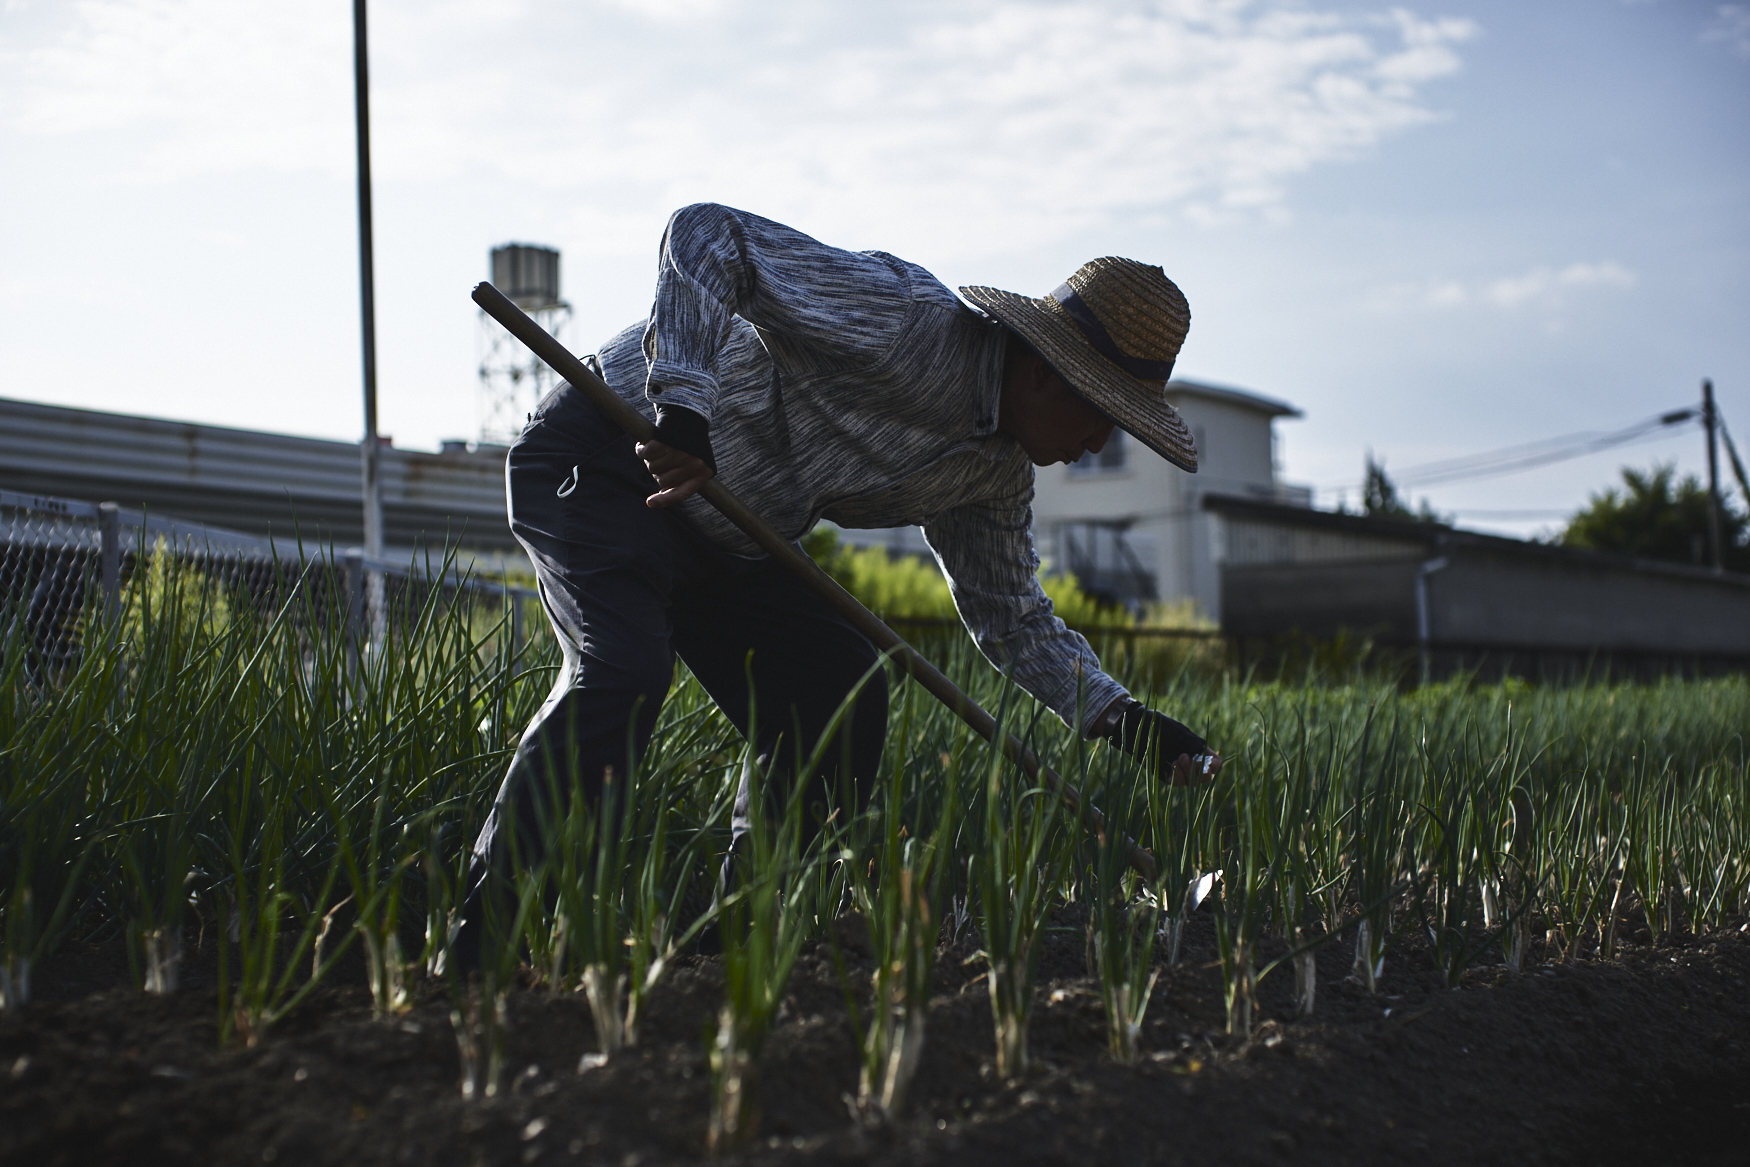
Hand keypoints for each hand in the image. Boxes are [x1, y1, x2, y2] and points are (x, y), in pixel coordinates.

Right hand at [635, 439, 713, 507]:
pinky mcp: (665, 442)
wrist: (689, 413)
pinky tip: (643, 444)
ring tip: (657, 448)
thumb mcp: (695, 461)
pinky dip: (641, 449)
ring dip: (649, 459)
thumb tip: (663, 493)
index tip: (649, 502)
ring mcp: (679, 453)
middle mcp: (692, 464)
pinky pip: (645, 454)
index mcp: (703, 472)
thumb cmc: (690, 441)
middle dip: (657, 471)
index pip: (682, 493)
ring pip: (653, 467)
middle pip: (663, 480)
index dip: (665, 500)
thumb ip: (683, 478)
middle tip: (660, 458)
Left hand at [1096, 697, 1218, 785]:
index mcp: (1199, 750)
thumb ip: (1196, 747)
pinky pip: (1177, 783)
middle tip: (1185, 757)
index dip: (1213, 766)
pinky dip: (1177, 777)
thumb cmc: (1162, 726)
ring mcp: (1180, 770)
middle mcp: (1192, 762)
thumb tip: (1212, 763)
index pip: (1215, 764)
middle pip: (1205, 778)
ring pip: (1192, 783)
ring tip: (1177, 759)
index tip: (1204, 761)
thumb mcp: (1182, 734)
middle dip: (1199, 772)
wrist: (1140, 727)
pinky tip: (1172, 766)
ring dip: (1187, 774)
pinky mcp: (1167, 775)